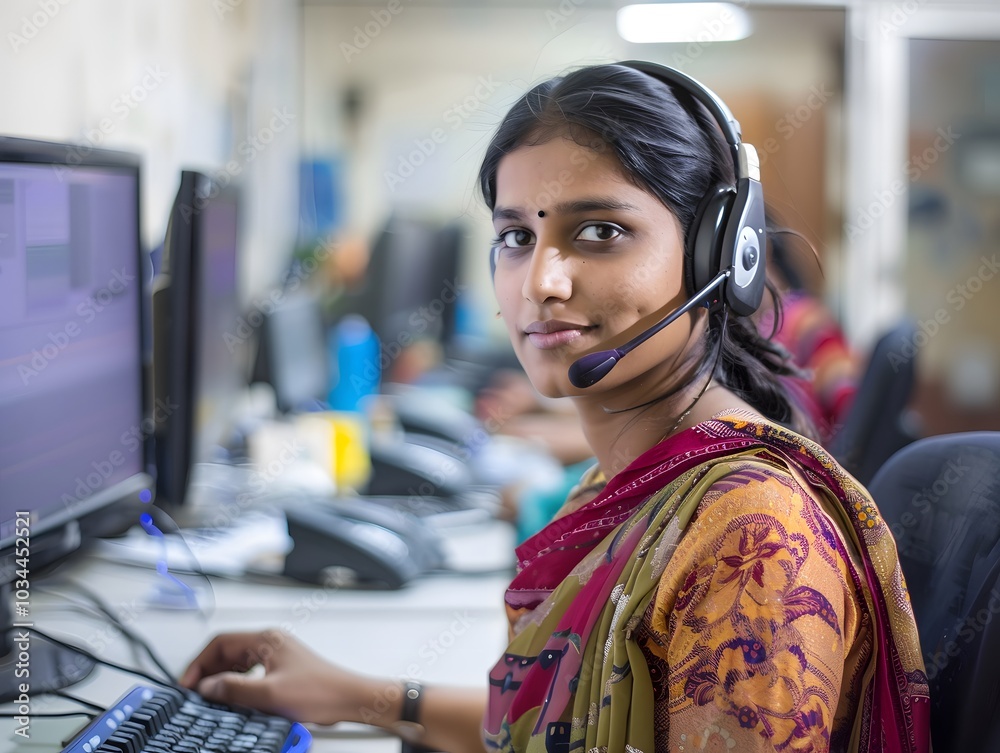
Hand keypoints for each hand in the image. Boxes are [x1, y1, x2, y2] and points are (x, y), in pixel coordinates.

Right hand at [179, 629, 375, 725]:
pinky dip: (236, 681)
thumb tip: (208, 687)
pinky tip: (234, 696)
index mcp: (266, 639)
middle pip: (227, 650)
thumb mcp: (270, 694)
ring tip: (210, 696)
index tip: (188, 684)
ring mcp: (277, 654)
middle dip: (207, 670)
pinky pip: (250, 670)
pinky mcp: (283, 667)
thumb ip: (235, 689)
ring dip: (221, 676)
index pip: (220, 642)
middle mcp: (271, 642)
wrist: (348, 698)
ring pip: (238, 660)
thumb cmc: (320, 692)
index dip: (199, 663)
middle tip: (195, 693)